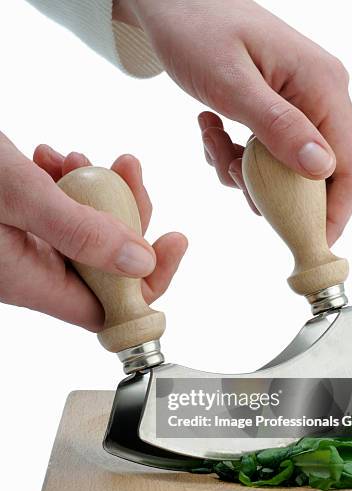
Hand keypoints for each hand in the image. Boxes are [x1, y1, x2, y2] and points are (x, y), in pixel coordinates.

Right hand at [0, 133, 186, 330]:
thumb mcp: (20, 196)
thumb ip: (80, 231)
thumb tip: (142, 262)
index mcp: (33, 282)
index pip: (109, 308)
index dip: (148, 284)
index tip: (172, 243)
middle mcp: (30, 272)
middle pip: (103, 264)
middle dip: (126, 217)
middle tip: (130, 172)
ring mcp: (22, 247)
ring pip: (82, 232)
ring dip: (93, 192)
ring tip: (79, 158)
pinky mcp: (14, 224)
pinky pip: (55, 214)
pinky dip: (62, 185)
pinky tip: (50, 158)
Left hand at [120, 0, 351, 244]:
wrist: (173, 7)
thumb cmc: (198, 32)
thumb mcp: (233, 84)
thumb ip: (278, 127)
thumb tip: (321, 170)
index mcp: (323, 87)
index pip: (350, 167)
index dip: (334, 214)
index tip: (305, 244)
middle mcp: (322, 98)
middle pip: (318, 176)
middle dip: (271, 191)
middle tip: (232, 173)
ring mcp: (301, 106)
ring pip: (285, 172)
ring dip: (244, 172)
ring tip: (213, 138)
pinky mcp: (278, 113)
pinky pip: (266, 157)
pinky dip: (235, 158)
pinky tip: (212, 127)